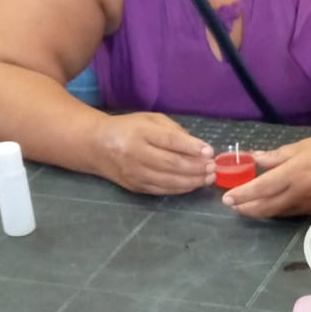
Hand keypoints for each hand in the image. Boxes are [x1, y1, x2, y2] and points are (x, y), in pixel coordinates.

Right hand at [93, 113, 214, 193]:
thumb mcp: (151, 121)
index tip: (209, 151)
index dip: (191, 147)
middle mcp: (136, 154)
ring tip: (208, 177)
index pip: (170, 141)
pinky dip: (180, 189)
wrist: (97, 146)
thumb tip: (199, 148)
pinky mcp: (135, 186)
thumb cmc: (130, 129)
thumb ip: (174, 131)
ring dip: (192, 181)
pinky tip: (193, 184)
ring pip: (168, 180)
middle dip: (196, 167)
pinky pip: (162, 190)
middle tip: (213, 167)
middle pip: (171, 164)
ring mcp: (135, 173)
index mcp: (140, 132)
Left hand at [225, 135, 310, 218]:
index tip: (227, 198)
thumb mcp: (302, 146)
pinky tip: (268, 206)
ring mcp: (309, 205)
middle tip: (231, 206)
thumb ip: (277, 156)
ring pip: (278, 212)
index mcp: (296, 173)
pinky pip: (290, 212)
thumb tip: (254, 159)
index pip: (263, 187)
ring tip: (245, 207)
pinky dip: (275, 210)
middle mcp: (301, 192)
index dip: (243, 194)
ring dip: (259, 211)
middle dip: (246, 207)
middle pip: (267, 206)